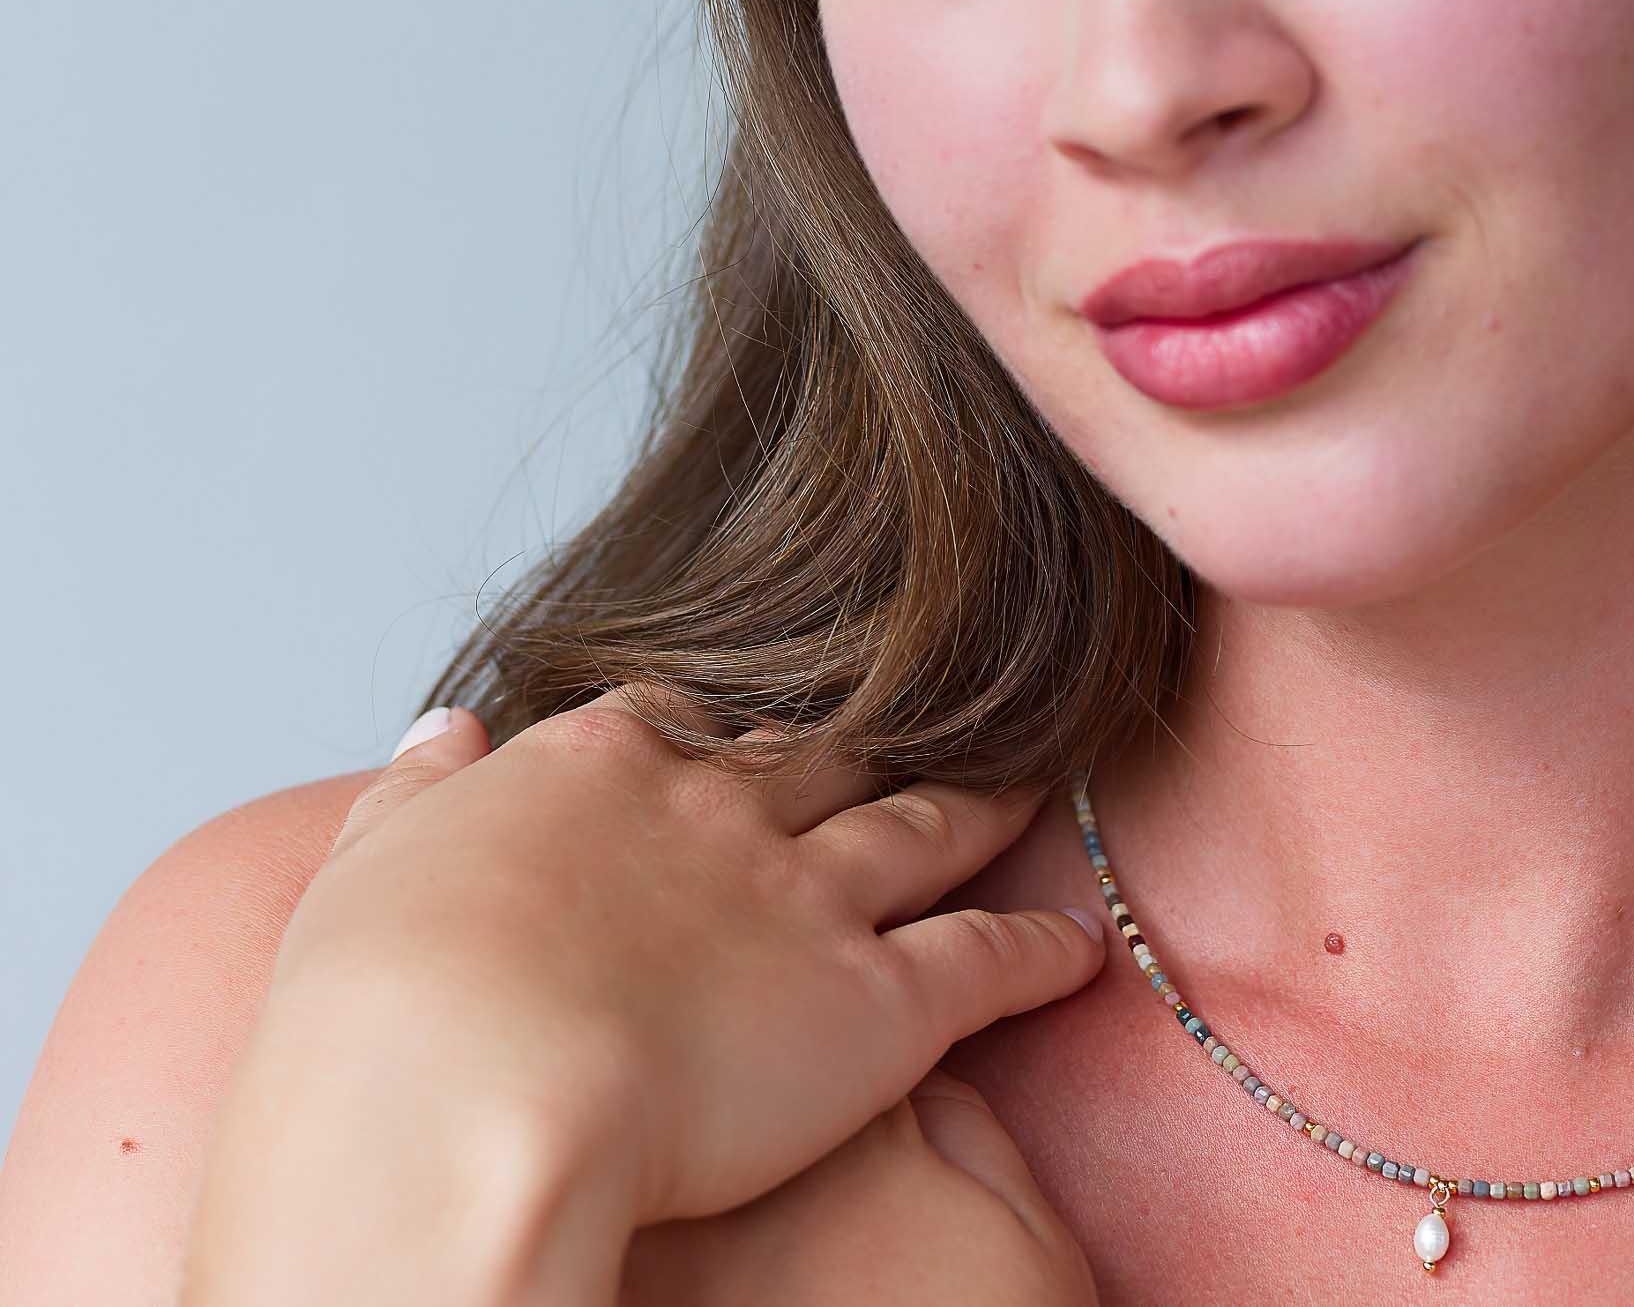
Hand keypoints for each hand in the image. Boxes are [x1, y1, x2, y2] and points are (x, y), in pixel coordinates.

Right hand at [190, 687, 1106, 1302]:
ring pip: (924, 826)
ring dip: (984, 806)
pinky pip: (985, 961)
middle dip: (875, 740)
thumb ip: (419, 797)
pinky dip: (1041, 951)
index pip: (676, 720)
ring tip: (1033, 789)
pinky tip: (1082, 948)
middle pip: (822, 754)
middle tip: (928, 728)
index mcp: (596, 768)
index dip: (712, 736)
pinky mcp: (877, 1003)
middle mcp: (719, 808)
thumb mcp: (365, 869)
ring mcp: (809, 896)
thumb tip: (446, 734)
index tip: (730, 747)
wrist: (459, 1099)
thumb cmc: (375, 1012)